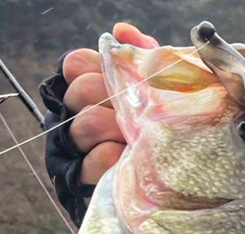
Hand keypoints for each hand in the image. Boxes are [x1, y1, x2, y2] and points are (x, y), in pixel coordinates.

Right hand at [62, 22, 158, 185]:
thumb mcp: (155, 90)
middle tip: (137, 112)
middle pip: (80, 92)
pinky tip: (129, 158)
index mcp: (87, 93)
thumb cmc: (159, 134)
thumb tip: (122, 31)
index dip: (99, 67)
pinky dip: (116, 157)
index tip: (124, 79)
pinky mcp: (81, 183)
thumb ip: (143, 55)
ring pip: (85, 125)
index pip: (76, 64)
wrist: (170, 191)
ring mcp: (73, 152)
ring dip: (118, 128)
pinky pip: (95, 161)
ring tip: (136, 136)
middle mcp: (73, 118)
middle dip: (112, 99)